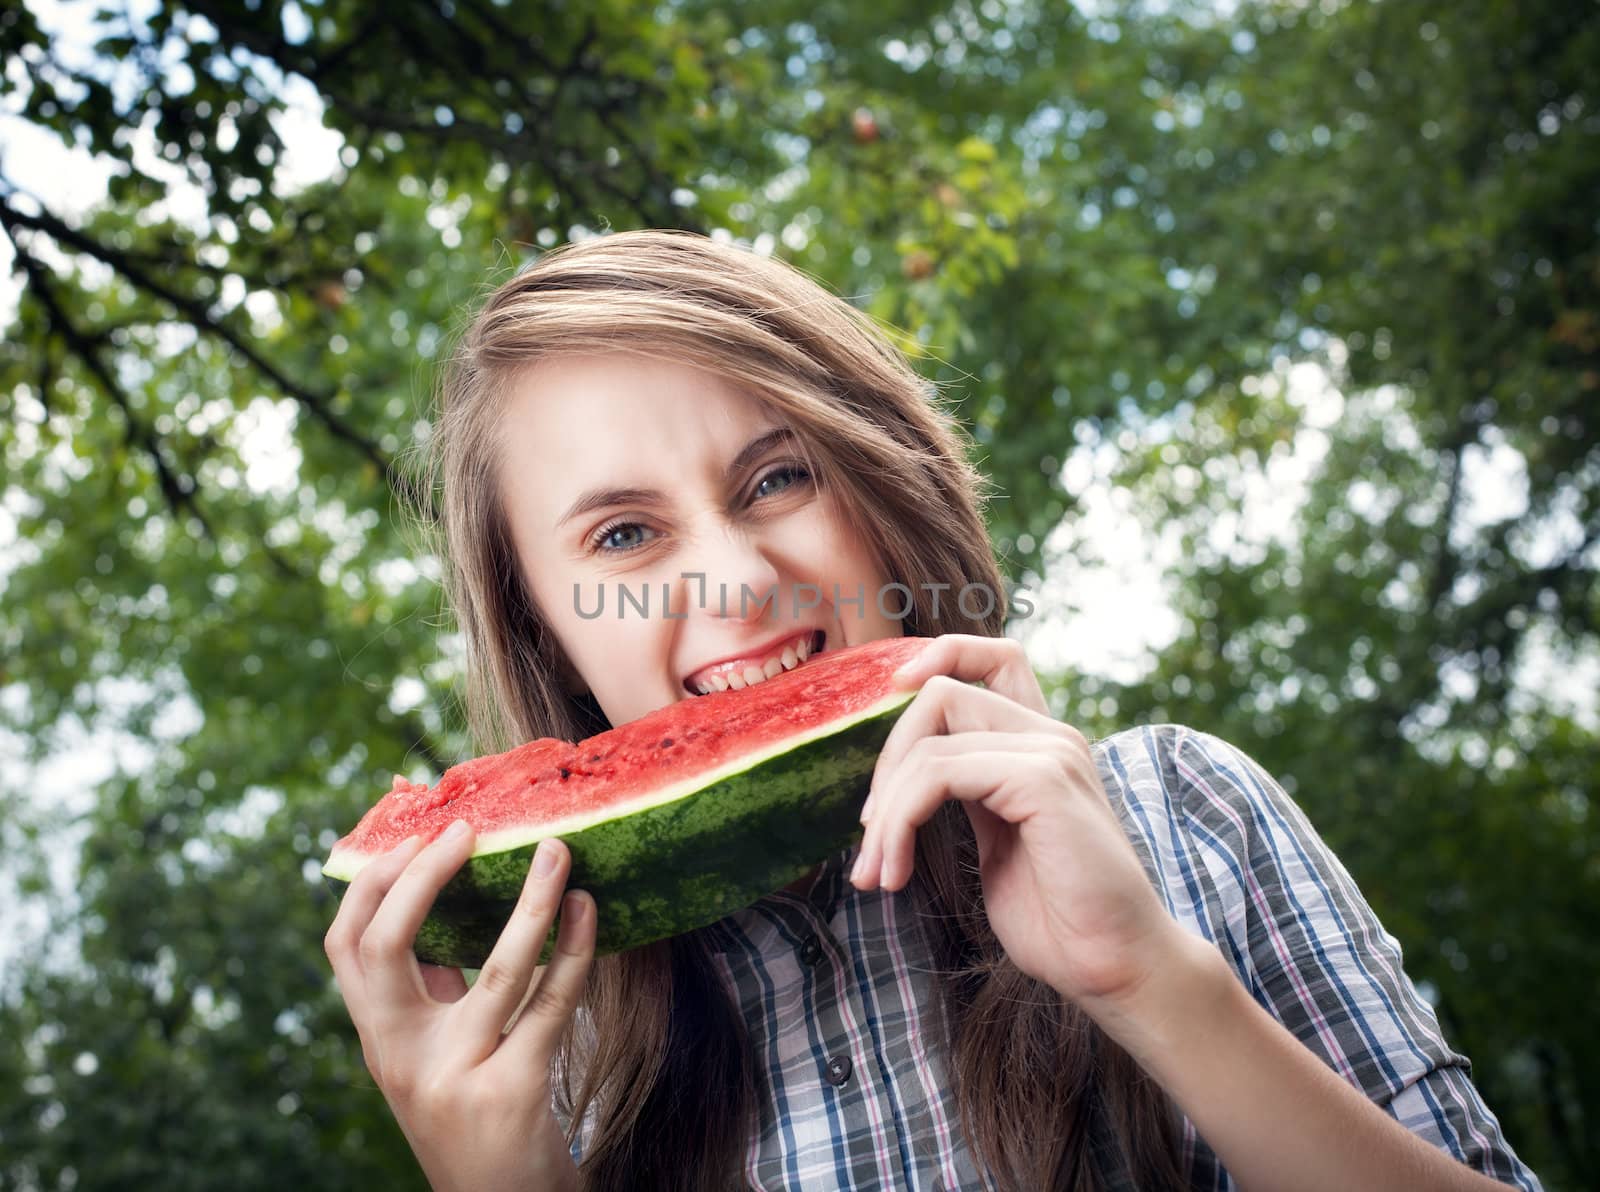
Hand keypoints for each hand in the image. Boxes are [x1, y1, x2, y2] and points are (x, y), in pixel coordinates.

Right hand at [324, 822, 595, 1191]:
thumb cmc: (477, 1110)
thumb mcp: (437, 1050)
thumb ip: (435, 985)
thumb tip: (449, 883)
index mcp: (379, 1037)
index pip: (344, 945)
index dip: (373, 880)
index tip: (415, 831)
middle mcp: (402, 1057)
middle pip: (384, 947)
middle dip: (422, 877)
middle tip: (469, 830)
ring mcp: (455, 1077)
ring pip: (493, 971)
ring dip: (532, 901)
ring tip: (557, 851)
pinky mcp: (512, 1094)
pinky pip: (551, 1005)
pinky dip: (574, 950)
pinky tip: (587, 911)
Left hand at [850, 633, 1182, 1007]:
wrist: (1116, 966)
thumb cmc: (1061, 917)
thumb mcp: (998, 840)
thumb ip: (967, 796)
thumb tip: (900, 784)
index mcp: (1041, 745)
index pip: (995, 657)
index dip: (939, 656)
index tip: (890, 698)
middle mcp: (1050, 736)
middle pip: (941, 692)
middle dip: (886, 764)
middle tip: (869, 838)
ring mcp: (1051, 752)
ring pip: (929, 738)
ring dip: (885, 811)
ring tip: (877, 872)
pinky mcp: (1043, 780)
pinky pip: (938, 774)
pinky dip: (900, 820)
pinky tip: (897, 872)